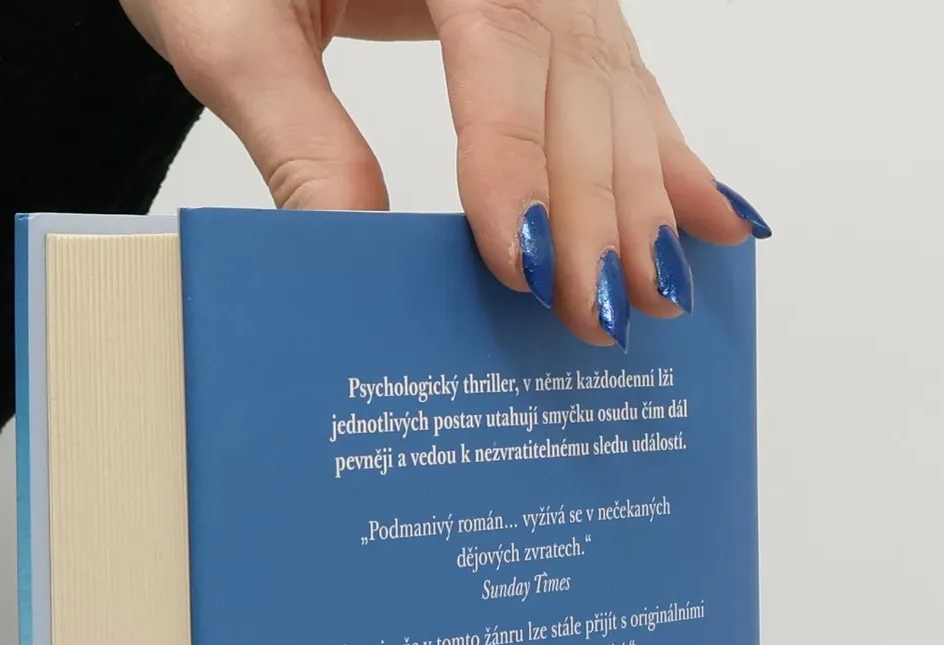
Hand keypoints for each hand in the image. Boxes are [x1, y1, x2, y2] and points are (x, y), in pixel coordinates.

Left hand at [117, 0, 766, 347]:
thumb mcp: (229, 32)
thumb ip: (297, 137)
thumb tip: (355, 255)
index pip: (498, 42)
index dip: (517, 158)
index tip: (522, 259)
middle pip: (575, 74)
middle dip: (594, 205)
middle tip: (598, 315)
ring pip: (613, 84)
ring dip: (644, 197)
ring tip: (662, 292)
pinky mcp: (551, 7)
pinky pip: (620, 79)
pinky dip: (666, 156)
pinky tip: (714, 219)